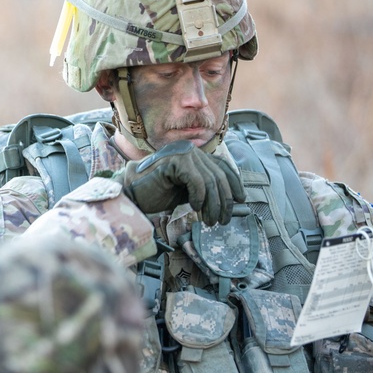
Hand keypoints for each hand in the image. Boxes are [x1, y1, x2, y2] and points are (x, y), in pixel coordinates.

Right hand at [115, 140, 245, 224]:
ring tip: (209, 221)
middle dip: (224, 201)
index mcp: (196, 156)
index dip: (235, 184)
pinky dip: (198, 197)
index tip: (240, 200)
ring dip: (212, 205)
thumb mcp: (188, 192)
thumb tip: (229, 201)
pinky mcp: (175, 161)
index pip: (223, 167)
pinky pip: (197, 181)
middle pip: (219, 176)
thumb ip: (205, 190)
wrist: (132, 193)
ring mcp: (183, 154)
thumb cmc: (158, 194)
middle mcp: (192, 151)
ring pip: (210, 181)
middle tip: (222, 220)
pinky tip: (193, 207)